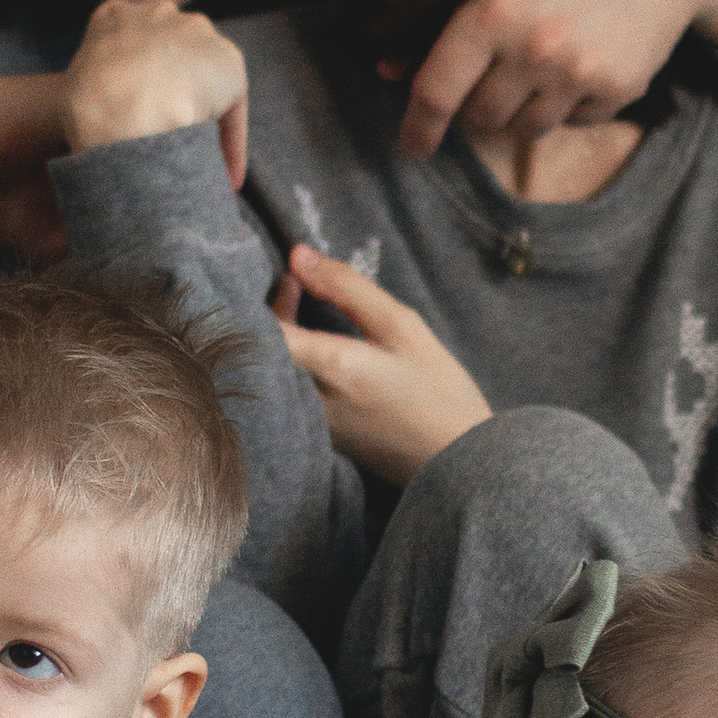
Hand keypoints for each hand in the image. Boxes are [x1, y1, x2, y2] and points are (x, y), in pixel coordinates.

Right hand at [61, 0, 248, 188]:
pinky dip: (228, 141)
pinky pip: (230, 107)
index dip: (132, 86)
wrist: (120, 106)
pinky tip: (224, 174)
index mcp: (114, 16)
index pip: (128, 47)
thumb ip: (83, 89)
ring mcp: (197, 33)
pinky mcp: (228, 61)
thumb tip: (83, 107)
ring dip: (203, 117)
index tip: (134, 118)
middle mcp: (159, 13)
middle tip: (166, 138)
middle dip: (171, 93)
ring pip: (203, 79)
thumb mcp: (68, 91)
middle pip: (170, 57)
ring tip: (198, 162)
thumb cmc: (85, 105)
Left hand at [268, 245, 490, 485]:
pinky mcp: (316, 438)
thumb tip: (298, 255)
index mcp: (330, 365)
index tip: (290, 276)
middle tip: (294, 286)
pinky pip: (287, 392)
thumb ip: (346, 287)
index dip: (265, 298)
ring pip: (272, 373)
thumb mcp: (401, 326)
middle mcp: (308, 398)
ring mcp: (309, 423)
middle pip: (260, 351)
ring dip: (280, 339)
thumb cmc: (437, 390)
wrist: (457, 462)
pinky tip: (317, 350)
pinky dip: (293, 365)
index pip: (262, 328)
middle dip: (271, 314)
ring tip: (304, 309)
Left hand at [394, 0, 717, 160]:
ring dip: (527, 106)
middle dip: (483, 102)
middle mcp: (534, 48)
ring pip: (528, 127)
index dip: (417, 126)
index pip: (438, 89)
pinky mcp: (620, 89)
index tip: (412, 148)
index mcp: (494, 10)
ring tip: (550, 57)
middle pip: (482, 116)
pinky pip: (576, 121)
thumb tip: (389, 73)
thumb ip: (461, 24)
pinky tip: (589, 55)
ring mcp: (579, 73)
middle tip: (504, 68)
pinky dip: (573, 102)